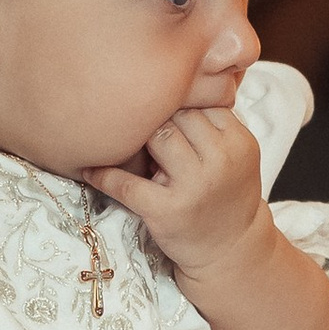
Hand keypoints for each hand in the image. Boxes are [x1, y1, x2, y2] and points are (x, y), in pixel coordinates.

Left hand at [83, 107, 267, 282]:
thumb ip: (214, 122)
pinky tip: (88, 169)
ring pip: (157, 137)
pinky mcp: (167, 211)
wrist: (231, 251)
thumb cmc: (227, 194)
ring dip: (140, 139)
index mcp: (239, 142)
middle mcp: (221, 161)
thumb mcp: (238, 154)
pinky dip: (103, 174)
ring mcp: (194, 186)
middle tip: (145, 127)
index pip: (202, 102)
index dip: (181, 105)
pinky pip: (126, 183)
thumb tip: (170, 79)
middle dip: (160, 120)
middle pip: (178, 116)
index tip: (164, 109)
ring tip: (131, 144)